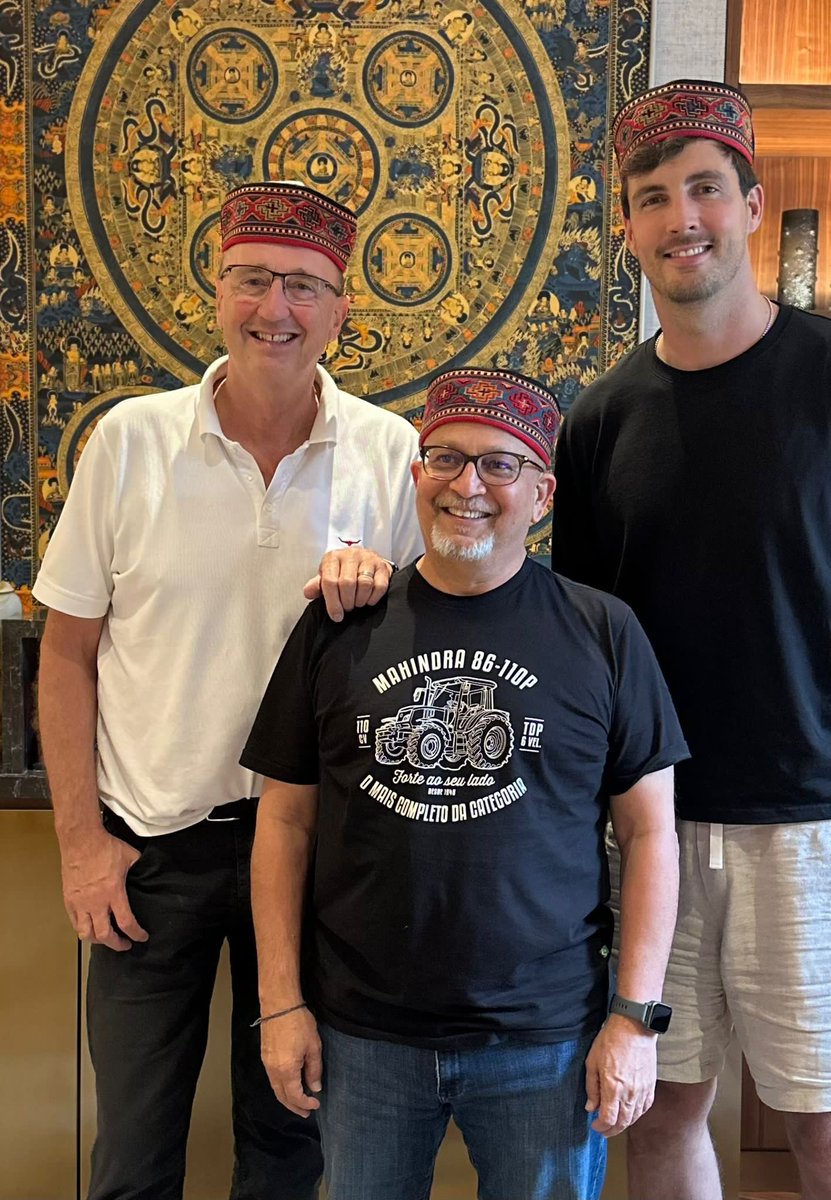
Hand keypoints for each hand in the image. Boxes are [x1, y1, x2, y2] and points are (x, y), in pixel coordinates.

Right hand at [60, 828, 148, 951]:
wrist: (81, 839)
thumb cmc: (105, 847)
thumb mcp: (131, 856)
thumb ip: (139, 869)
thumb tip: (149, 874)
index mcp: (114, 892)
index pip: (126, 922)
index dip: (136, 934)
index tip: (142, 937)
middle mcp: (96, 902)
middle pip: (105, 935)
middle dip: (117, 944)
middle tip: (125, 944)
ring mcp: (80, 902)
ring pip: (86, 933)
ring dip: (98, 940)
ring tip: (106, 939)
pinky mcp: (69, 899)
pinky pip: (74, 922)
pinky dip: (83, 929)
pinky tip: (90, 927)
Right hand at [259, 1007, 321, 1117]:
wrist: (279, 1003)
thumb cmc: (298, 1022)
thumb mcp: (313, 1046)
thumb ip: (314, 1070)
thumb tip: (315, 1087)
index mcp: (286, 1070)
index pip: (295, 1096)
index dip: (305, 1103)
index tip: (316, 1104)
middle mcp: (273, 1070)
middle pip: (281, 1096)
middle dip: (294, 1107)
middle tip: (306, 1112)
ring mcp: (266, 1062)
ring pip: (275, 1088)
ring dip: (286, 1098)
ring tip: (298, 1102)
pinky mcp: (264, 1055)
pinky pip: (272, 1078)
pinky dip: (281, 1087)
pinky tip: (289, 1084)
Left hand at [303, 548, 394, 621]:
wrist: (365, 561)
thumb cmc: (343, 572)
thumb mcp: (327, 576)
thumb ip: (317, 585)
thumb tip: (308, 592)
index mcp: (332, 557)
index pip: (330, 581)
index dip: (332, 602)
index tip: (336, 615)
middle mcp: (350, 555)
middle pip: (347, 584)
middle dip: (347, 602)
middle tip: (347, 608)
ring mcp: (368, 559)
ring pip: (365, 584)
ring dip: (360, 600)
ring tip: (357, 603)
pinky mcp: (383, 566)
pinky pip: (379, 586)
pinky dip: (373, 598)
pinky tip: (368, 600)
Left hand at [584, 1015, 657, 1136]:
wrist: (634, 1027)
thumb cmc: (611, 1040)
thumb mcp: (592, 1061)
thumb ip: (591, 1088)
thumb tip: (590, 1107)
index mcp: (613, 1087)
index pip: (608, 1119)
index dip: (600, 1127)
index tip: (595, 1126)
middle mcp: (630, 1092)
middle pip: (622, 1123)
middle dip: (611, 1130)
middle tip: (603, 1130)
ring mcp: (642, 1090)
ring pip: (634, 1117)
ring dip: (623, 1124)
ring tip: (614, 1123)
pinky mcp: (650, 1086)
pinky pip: (644, 1108)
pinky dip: (636, 1115)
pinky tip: (629, 1113)